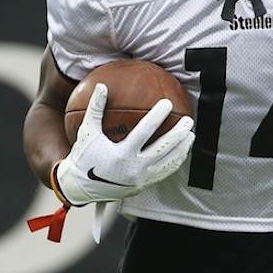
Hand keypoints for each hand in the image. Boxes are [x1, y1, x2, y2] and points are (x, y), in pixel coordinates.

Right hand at [52, 83, 193, 205]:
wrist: (81, 187)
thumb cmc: (83, 156)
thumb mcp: (86, 132)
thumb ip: (95, 109)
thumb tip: (102, 85)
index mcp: (121, 155)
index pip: (144, 133)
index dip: (157, 117)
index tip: (167, 103)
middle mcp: (133, 168)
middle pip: (163, 149)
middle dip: (179, 134)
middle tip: (189, 120)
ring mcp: (140, 179)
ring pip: (168, 163)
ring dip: (182, 149)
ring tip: (191, 135)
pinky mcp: (143, 186)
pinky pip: (164, 173)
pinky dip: (175, 162)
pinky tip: (182, 151)